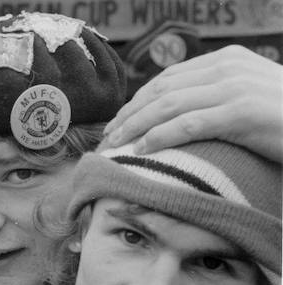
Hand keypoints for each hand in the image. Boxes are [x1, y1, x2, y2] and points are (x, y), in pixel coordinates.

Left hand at [101, 45, 282, 161]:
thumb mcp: (250, 98)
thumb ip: (219, 98)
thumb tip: (179, 117)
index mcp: (228, 60)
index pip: (168, 79)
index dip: (137, 102)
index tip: (117, 124)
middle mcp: (228, 67)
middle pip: (160, 90)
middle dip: (128, 115)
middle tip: (107, 139)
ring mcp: (234, 87)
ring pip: (167, 105)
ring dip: (134, 127)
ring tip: (116, 146)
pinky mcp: (241, 112)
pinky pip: (187, 124)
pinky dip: (158, 137)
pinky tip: (141, 151)